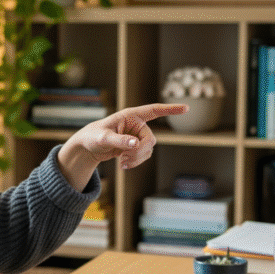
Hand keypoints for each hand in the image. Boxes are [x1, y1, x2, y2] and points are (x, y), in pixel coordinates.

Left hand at [57, 103, 188, 190]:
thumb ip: (119, 141)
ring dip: (137, 158)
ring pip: (149, 149)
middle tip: (125, 159)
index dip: (170, 109)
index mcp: (130, 115)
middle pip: (151, 139)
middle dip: (140, 151)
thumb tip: (135, 144)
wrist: (88, 147)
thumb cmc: (93, 137)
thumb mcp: (103, 139)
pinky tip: (123, 165)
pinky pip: (144, 156)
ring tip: (121, 162)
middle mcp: (137, 124)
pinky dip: (135, 162)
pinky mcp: (135, 146)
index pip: (154, 110)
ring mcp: (137, 136)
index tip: (186, 108)